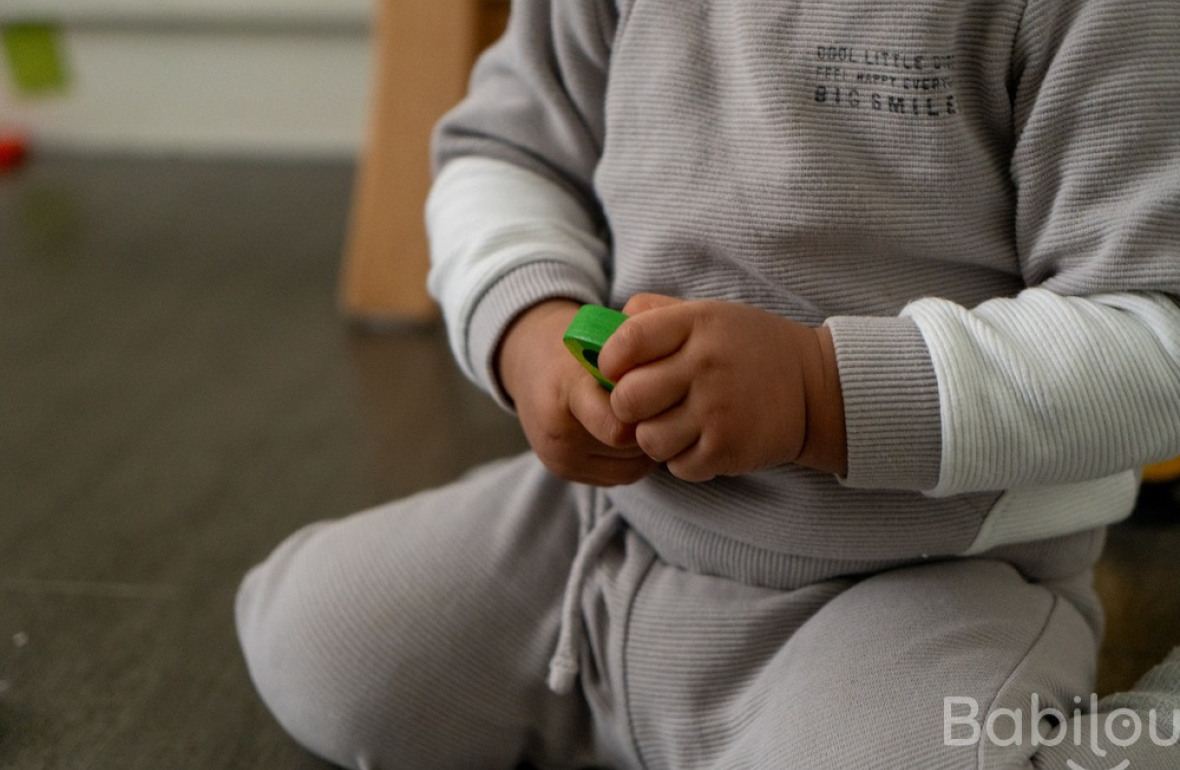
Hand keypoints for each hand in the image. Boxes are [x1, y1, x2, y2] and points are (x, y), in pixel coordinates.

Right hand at [495, 299, 657, 485]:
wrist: (530, 361)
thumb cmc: (577, 347)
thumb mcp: (603, 341)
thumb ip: (636, 363)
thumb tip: (678, 386)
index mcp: (567, 392)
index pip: (621, 427)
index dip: (650, 413)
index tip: (663, 396)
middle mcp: (559, 433)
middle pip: (630, 448)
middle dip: (652, 429)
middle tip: (665, 409)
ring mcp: (559, 458)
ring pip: (630, 468)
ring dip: (645, 447)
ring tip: (649, 419)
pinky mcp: (563, 472)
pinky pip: (618, 476)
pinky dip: (632, 459)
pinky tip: (633, 435)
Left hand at [598, 294, 846, 481]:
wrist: (815, 388)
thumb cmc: (748, 348)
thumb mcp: (709, 314)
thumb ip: (655, 314)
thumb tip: (603, 329)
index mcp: (698, 323)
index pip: (627, 341)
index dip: (609, 361)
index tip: (617, 370)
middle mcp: (707, 365)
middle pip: (627, 398)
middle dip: (627, 406)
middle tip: (645, 404)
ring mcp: (718, 410)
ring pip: (647, 439)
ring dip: (654, 437)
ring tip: (675, 424)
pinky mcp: (728, 449)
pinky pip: (676, 466)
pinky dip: (682, 459)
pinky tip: (700, 440)